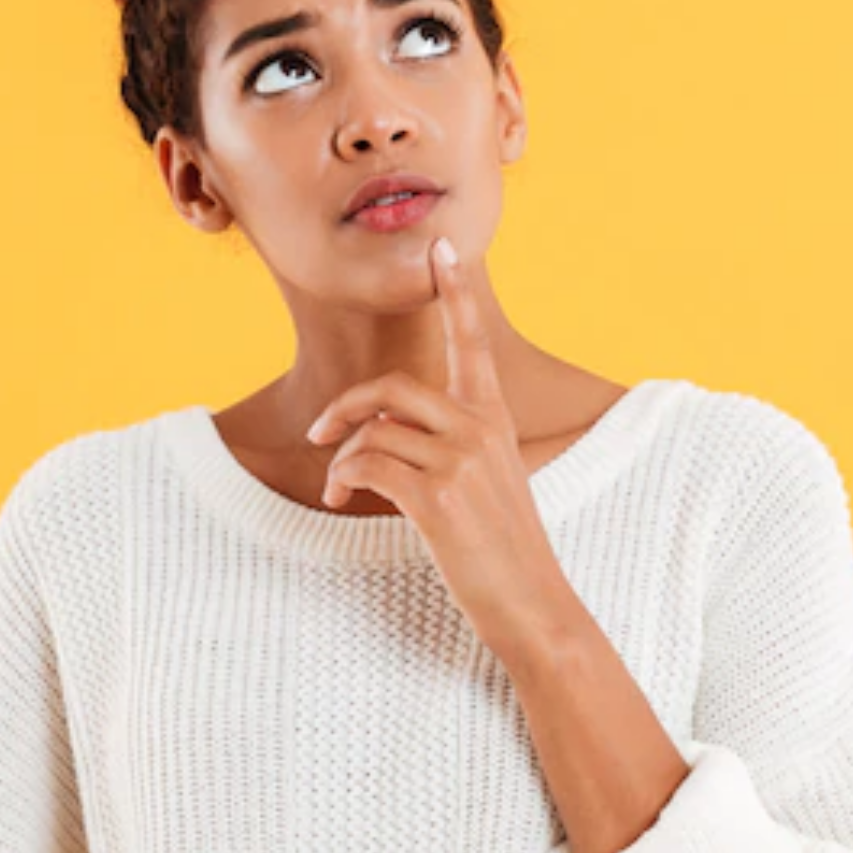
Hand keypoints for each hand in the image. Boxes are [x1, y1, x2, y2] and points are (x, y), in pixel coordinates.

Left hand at [303, 235, 572, 654]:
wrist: (533, 606)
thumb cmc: (504, 552)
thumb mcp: (488, 484)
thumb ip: (448, 448)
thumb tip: (378, 437)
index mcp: (495, 421)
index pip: (472, 343)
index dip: (455, 292)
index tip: (441, 246)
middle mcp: (481, 430)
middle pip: (393, 388)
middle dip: (345, 407)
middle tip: (319, 435)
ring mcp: (461, 461)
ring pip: (373, 430)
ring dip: (342, 458)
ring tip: (340, 487)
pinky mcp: (438, 496)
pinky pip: (368, 463)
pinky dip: (345, 478)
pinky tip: (346, 500)